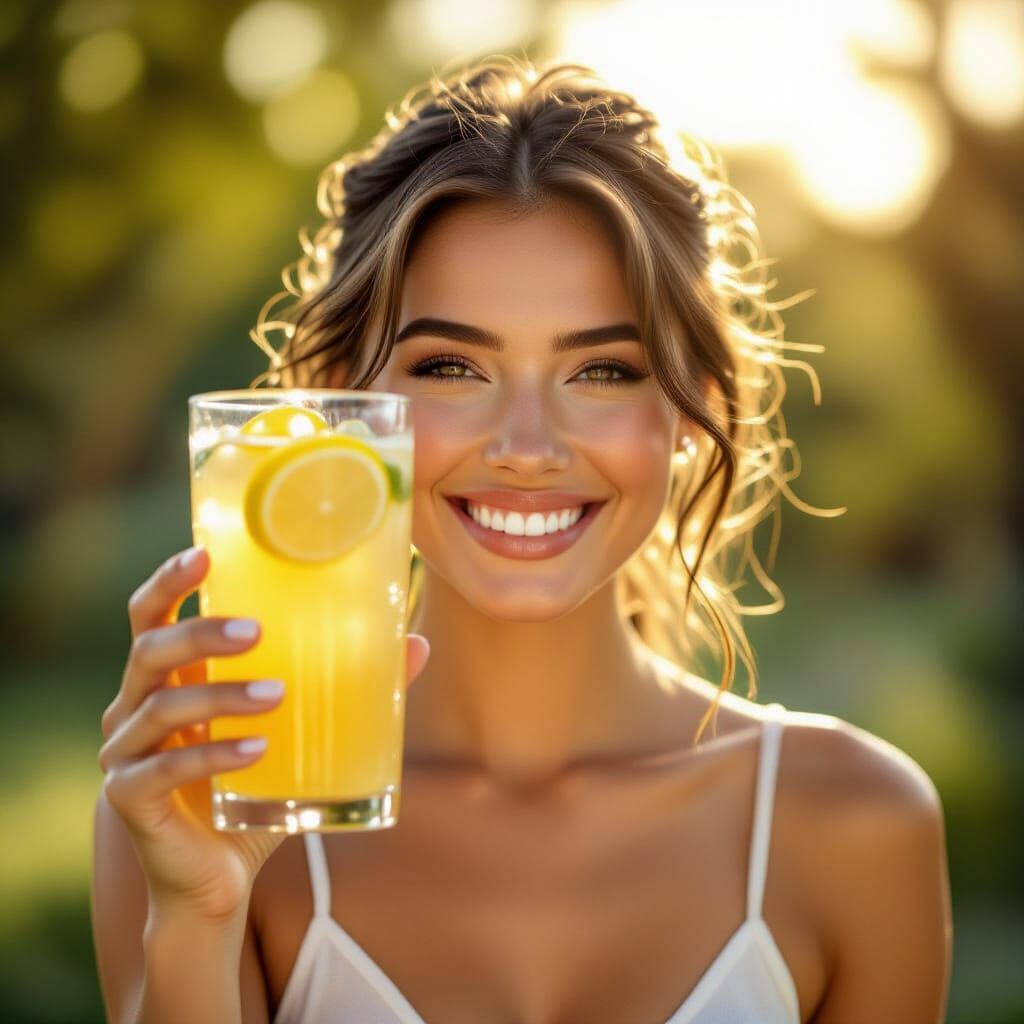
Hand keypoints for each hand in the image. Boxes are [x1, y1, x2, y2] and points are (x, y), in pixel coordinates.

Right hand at [98, 545, 430, 922]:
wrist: (218, 879)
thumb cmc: (255, 791)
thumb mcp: (301, 734)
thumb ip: (348, 688)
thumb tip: (416, 644)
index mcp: (170, 678)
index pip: (152, 614)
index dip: (170, 581)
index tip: (205, 553)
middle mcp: (136, 706)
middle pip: (148, 649)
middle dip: (200, 633)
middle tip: (256, 631)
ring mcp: (126, 753)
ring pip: (160, 707)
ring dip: (220, 695)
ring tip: (276, 695)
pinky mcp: (129, 799)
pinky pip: (164, 769)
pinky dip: (212, 754)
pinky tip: (256, 750)